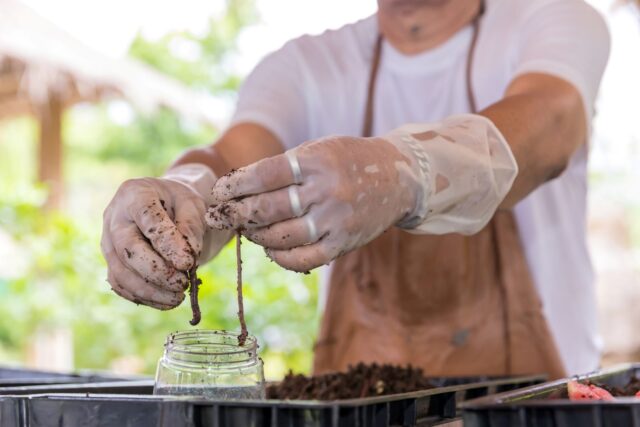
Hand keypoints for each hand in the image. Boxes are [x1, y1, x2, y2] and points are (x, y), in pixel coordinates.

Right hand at [101, 164, 229, 308]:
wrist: (166, 208)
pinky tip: (168, 302)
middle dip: (157, 271)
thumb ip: (191, 225)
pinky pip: (122, 286)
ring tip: (179, 297)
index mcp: (134, 194)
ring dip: (151, 290)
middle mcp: (114, 218)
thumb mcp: (192, 204)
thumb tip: (188, 256)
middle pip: (128, 249)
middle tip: (183, 283)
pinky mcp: (112, 263)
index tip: (188, 262)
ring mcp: (108, 242)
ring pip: (122, 273)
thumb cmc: (179, 204)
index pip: (147, 217)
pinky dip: (145, 298)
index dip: (167, 242)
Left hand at [206, 115, 517, 272]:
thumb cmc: (348, 159)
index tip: (221, 192)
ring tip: (248, 229)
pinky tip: (271, 248)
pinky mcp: (344, 242)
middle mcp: (327, 190)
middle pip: (268, 208)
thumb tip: (239, 190)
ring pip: (283, 236)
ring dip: (256, 235)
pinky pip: (305, 258)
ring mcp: (337, 219)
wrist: (397, 176)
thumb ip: (284, 167)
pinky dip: (281, 257)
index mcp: (318, 161)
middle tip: (223, 215)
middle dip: (238, 213)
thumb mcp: (318, 149)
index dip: (236, 185)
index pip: (265, 175)